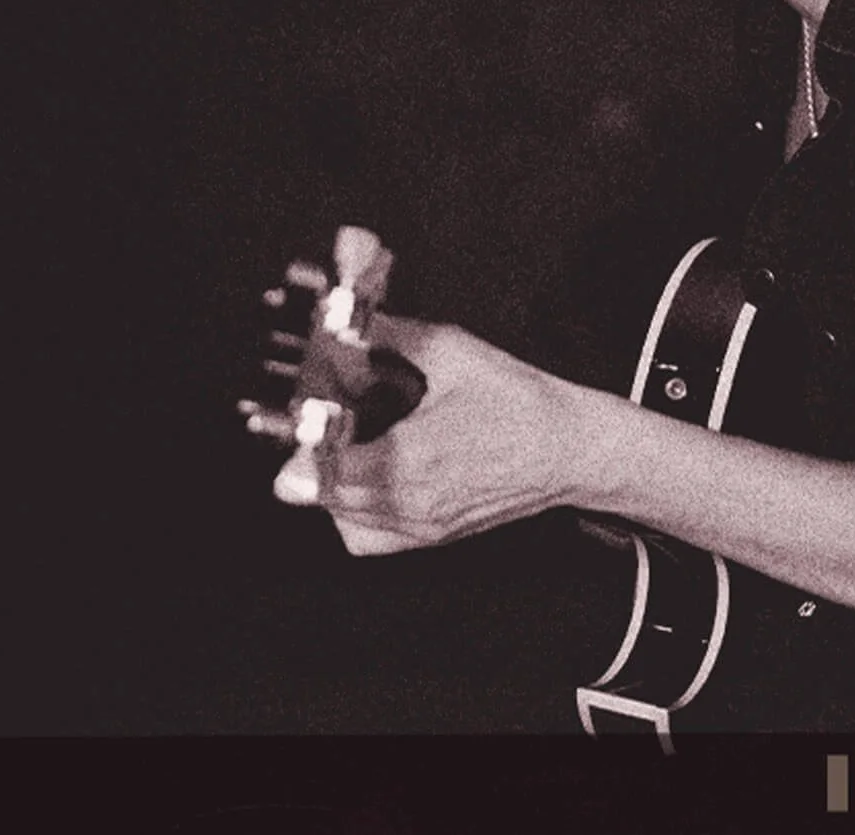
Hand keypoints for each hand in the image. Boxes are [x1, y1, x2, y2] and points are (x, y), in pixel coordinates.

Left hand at [274, 316, 601, 555]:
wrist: (570, 449)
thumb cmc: (519, 401)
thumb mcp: (452, 352)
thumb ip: (390, 334)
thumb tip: (344, 316)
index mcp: (413, 457)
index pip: (329, 466)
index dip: (301, 444)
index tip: (283, 420)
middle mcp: (412, 502)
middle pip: (327, 494)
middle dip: (308, 456)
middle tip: (304, 422)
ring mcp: (422, 526)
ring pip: (342, 518)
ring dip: (327, 484)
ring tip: (333, 447)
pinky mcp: (433, 536)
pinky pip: (368, 538)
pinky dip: (350, 513)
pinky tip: (359, 478)